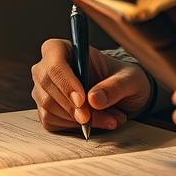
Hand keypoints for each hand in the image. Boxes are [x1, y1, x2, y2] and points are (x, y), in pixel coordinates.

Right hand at [31, 39, 151, 132]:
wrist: (123, 97)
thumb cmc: (124, 79)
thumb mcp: (131, 79)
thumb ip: (115, 86)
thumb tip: (93, 98)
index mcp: (67, 48)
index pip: (54, 58)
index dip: (65, 80)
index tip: (82, 100)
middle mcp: (49, 66)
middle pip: (47, 84)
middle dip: (72, 105)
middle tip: (96, 117)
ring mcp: (44, 88)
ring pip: (48, 106)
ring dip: (78, 119)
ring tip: (109, 119)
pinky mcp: (45, 109)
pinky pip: (50, 121)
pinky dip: (73, 127)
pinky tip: (93, 123)